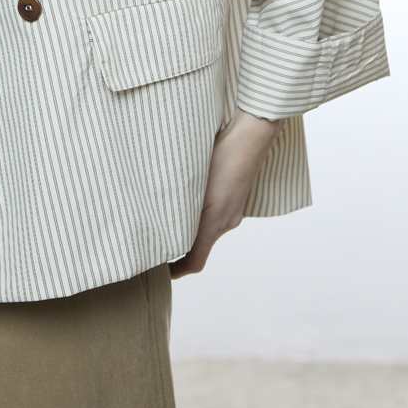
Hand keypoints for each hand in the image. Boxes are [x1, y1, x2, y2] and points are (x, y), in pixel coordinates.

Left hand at [169, 108, 285, 277]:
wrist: (252, 137)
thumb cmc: (221, 157)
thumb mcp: (191, 184)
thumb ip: (178, 208)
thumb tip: (157, 224)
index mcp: (215, 225)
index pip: (195, 261)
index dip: (177, 271)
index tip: (161, 271)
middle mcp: (227, 222)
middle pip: (200, 244)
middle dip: (179, 244)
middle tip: (156, 237)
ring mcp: (234, 209)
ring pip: (207, 225)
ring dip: (189, 222)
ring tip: (168, 210)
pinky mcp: (237, 196)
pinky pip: (216, 211)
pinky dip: (201, 209)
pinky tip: (191, 192)